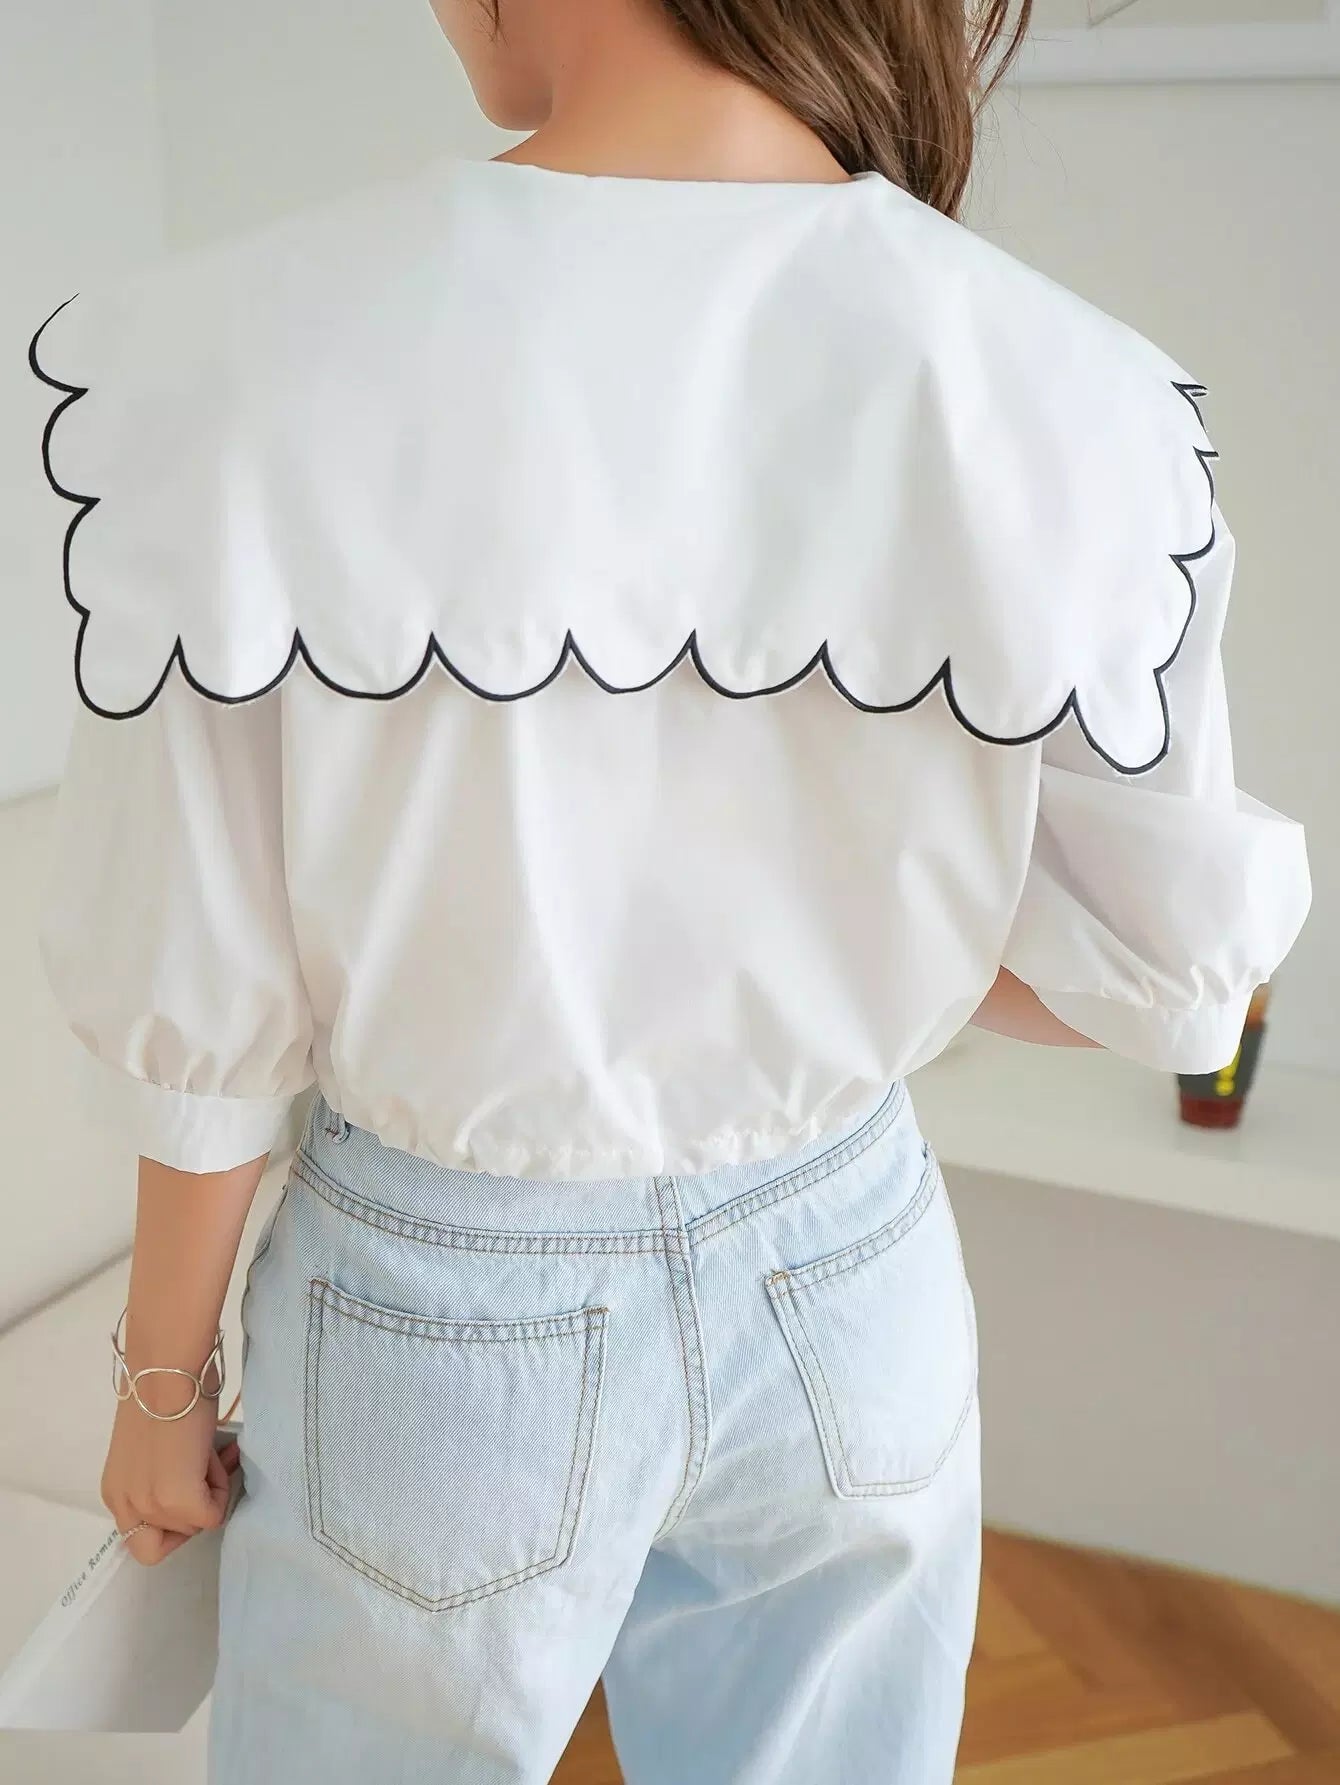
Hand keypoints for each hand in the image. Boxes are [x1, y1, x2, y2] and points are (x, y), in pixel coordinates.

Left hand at [102, 1386, 240, 1567]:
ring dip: (208, 1494)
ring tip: (206, 1453)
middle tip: (200, 1474)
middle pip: (168, 1541)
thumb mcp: (155, 1451)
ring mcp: (149, 1505)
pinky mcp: (177, 1500)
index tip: (188, 1486)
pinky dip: (222, 1488)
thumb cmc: (166, 1389)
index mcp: (116, 1491)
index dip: (171, 1520)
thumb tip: (196, 1482)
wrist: (169, 1368)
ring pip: (195, 1527)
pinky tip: (211, 1454)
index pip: (143, 1538)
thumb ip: (162, 1477)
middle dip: (191, 1512)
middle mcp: (125, 1504)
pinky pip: (213, 1515)